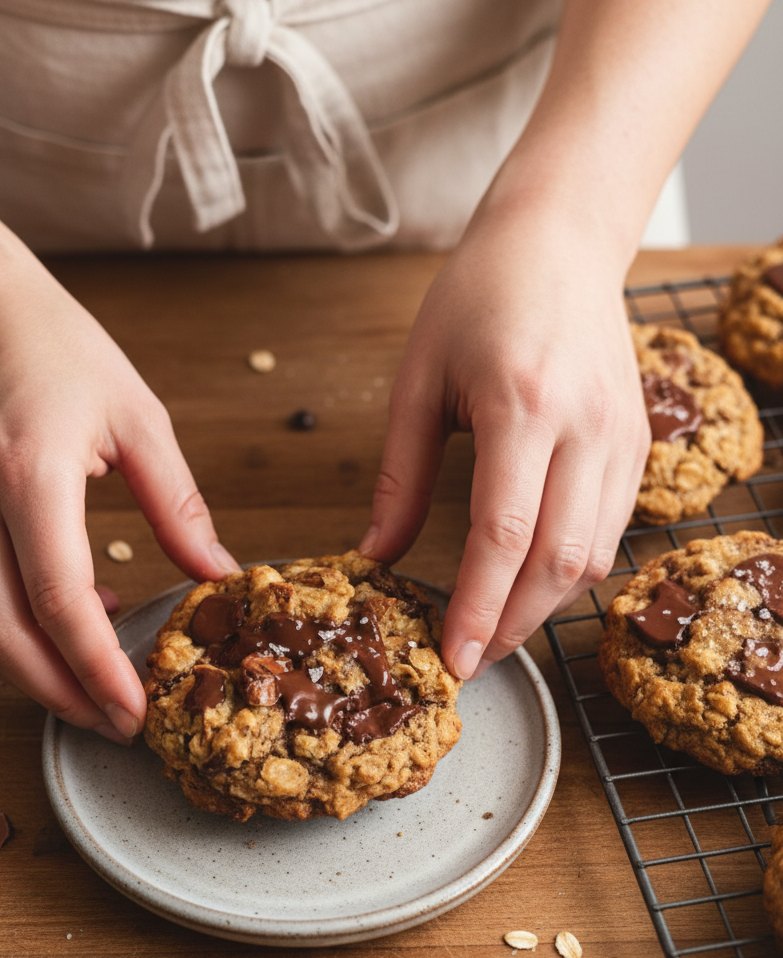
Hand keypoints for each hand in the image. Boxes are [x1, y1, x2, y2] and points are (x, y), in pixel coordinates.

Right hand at [0, 204, 237, 739]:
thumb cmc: (53, 342)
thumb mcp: (136, 415)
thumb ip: (176, 503)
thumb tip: (215, 573)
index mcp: (29, 474)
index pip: (59, 602)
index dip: (98, 670)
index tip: (135, 710)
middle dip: (58, 696)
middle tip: (114, 722)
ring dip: (24, 672)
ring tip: (91, 679)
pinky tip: (54, 621)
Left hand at [360, 201, 650, 678]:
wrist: (560, 240)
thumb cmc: (478, 296)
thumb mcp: (417, 379)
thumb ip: (399, 476)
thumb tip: (377, 554)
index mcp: (522, 403)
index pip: (504, 534)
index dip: (478, 606)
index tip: (454, 658)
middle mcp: (585, 426)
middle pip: (557, 560)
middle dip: (512, 624)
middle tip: (471, 659)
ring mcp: (623, 436)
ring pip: (593, 556)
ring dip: (544, 607)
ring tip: (496, 628)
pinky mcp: (639, 443)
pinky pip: (613, 530)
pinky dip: (572, 570)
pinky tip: (533, 582)